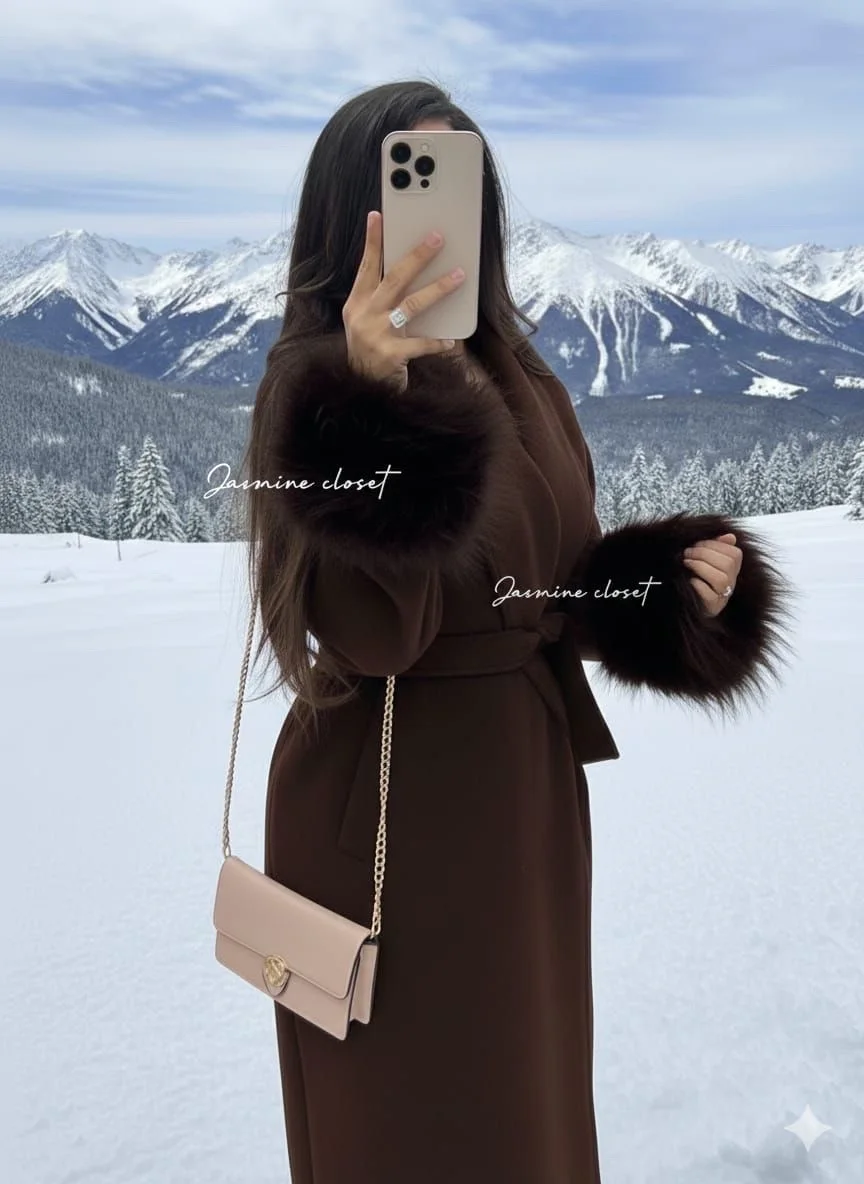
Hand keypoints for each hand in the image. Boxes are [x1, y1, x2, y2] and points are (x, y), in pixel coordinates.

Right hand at [342, 210, 465, 393]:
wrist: (362, 390)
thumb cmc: (372, 351)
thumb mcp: (367, 322)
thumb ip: (381, 300)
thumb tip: (411, 273)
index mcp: (356, 304)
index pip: (365, 267)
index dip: (372, 242)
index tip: (377, 216)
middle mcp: (363, 316)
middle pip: (393, 279)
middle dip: (417, 256)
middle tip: (437, 238)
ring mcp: (375, 336)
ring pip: (412, 305)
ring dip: (438, 289)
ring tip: (459, 276)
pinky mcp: (390, 356)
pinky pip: (421, 344)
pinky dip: (438, 342)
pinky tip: (452, 339)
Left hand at [681, 532, 741, 616]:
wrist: (687, 602)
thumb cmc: (697, 575)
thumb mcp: (706, 558)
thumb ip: (716, 545)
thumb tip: (730, 536)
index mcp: (733, 568)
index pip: (734, 554)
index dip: (714, 545)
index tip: (696, 544)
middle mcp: (732, 582)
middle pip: (728, 565)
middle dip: (704, 554)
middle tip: (687, 552)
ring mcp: (724, 596)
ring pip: (721, 579)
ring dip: (701, 567)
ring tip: (686, 562)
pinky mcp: (712, 607)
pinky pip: (709, 595)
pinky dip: (698, 585)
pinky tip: (689, 579)